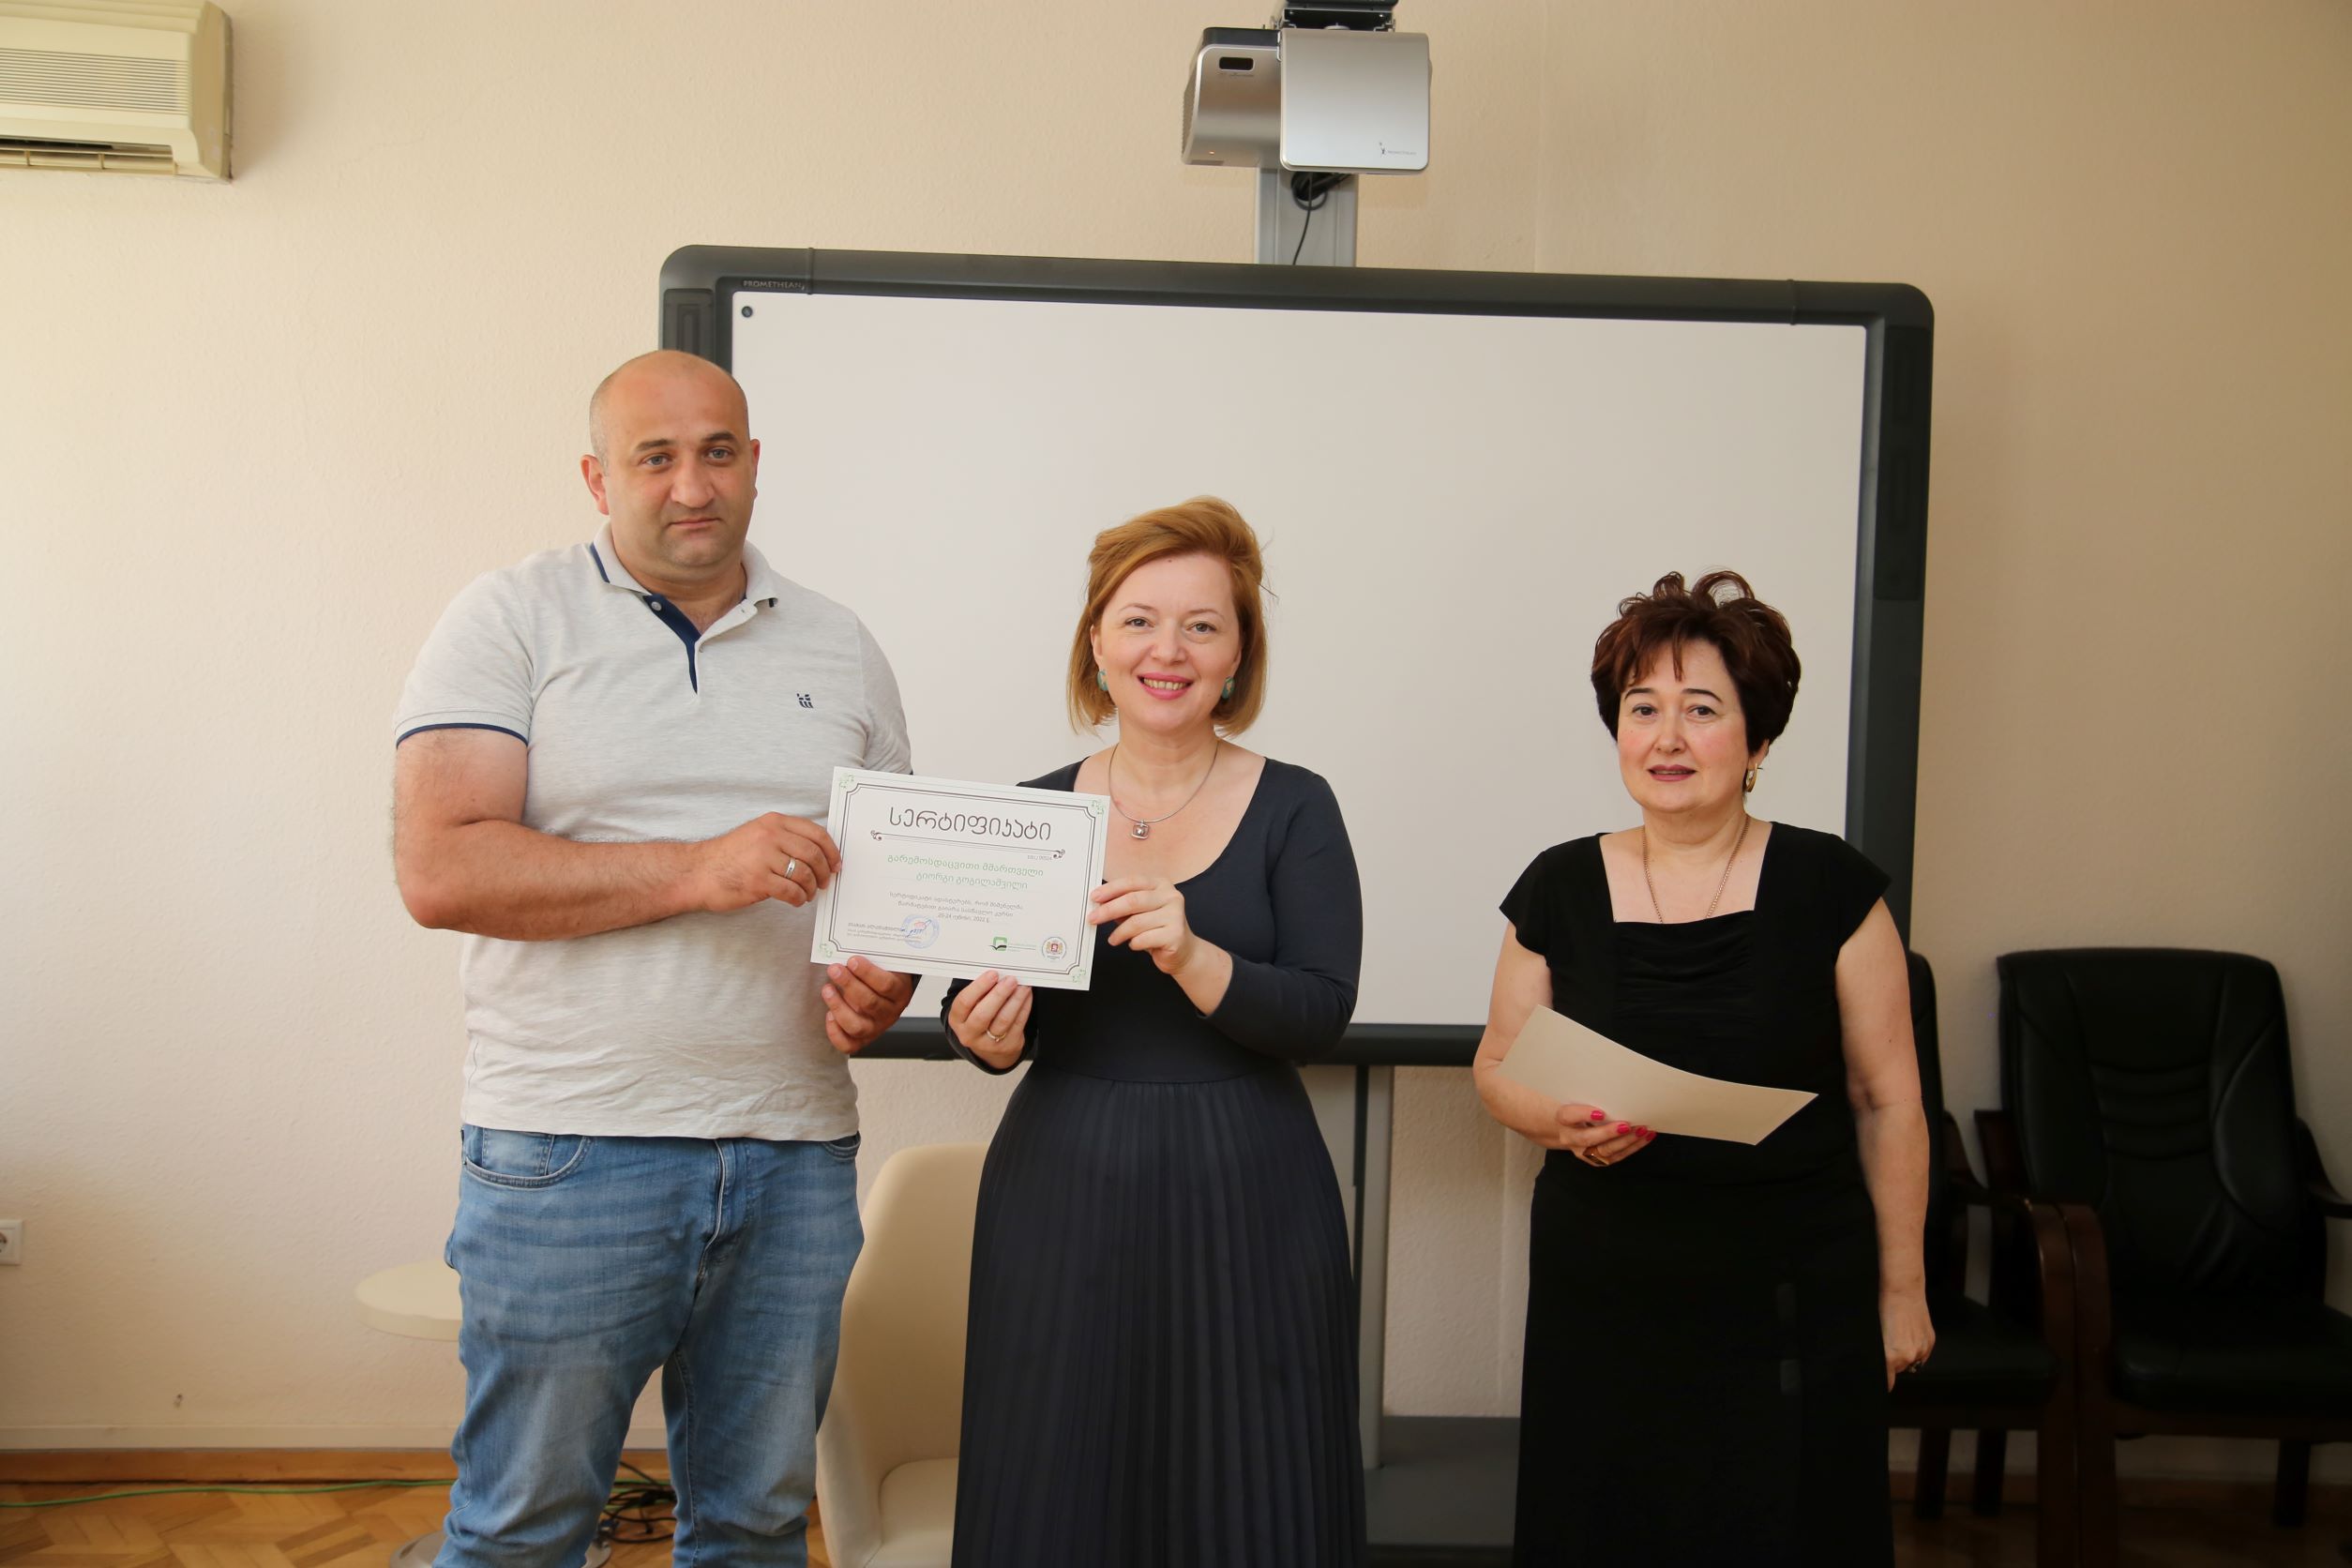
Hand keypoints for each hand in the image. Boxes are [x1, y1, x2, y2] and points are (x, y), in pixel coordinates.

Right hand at [694, 814, 840, 911]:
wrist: (697, 872)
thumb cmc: (729, 857)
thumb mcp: (757, 835)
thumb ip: (785, 838)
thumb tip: (818, 855)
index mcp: (773, 822)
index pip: (816, 832)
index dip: (832, 850)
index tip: (837, 863)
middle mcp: (770, 836)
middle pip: (814, 854)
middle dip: (825, 872)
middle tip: (825, 883)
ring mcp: (764, 858)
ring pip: (805, 874)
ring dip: (811, 888)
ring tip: (807, 894)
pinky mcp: (758, 880)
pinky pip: (792, 891)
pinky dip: (799, 899)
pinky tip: (795, 900)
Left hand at [822, 955, 914, 1054]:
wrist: (884, 994)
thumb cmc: (881, 974)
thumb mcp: (884, 963)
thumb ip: (873, 955)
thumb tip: (852, 942)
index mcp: (900, 992)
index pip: (886, 985)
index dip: (868, 973)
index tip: (852, 959)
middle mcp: (890, 1013)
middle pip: (870, 1003)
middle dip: (848, 984)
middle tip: (834, 969)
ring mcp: (876, 1028)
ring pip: (857, 1026)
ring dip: (838, 1007)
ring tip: (827, 989)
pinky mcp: (863, 1039)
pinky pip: (848, 1044)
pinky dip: (835, 1032)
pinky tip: (828, 1015)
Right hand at [947, 970, 1031, 1068]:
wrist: (988, 1046)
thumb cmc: (979, 1018)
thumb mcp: (972, 1006)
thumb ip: (980, 992)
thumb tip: (998, 975)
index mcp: (957, 1019)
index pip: (964, 1002)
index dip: (979, 987)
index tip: (992, 974)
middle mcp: (969, 1033)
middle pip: (983, 1014)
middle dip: (999, 994)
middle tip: (1010, 980)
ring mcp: (988, 1043)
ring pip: (1003, 1020)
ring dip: (1015, 1000)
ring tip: (1022, 986)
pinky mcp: (1007, 1045)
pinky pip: (1018, 1024)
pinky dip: (1024, 1007)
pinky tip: (1026, 996)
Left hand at [1088, 877, 1198, 975]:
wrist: (1183, 952)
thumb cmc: (1157, 929)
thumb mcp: (1140, 912)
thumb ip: (1123, 904)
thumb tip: (1099, 903)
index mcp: (1161, 884)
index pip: (1132, 881)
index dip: (1111, 889)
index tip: (1094, 897)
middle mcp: (1171, 896)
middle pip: (1133, 900)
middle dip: (1108, 910)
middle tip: (1092, 918)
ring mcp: (1175, 915)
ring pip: (1136, 922)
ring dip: (1119, 932)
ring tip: (1113, 939)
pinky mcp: (1175, 934)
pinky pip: (1144, 939)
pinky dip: (1133, 943)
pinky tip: (1134, 944)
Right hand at [1536, 1102, 1656, 1165]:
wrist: (1555, 1127)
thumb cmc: (1568, 1105)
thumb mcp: (1568, 1095)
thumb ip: (1583, 1090)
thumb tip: (1607, 1073)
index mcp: (1561, 1118)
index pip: (1567, 1116)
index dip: (1583, 1115)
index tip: (1600, 1112)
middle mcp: (1570, 1137)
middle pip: (1587, 1138)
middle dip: (1609, 1133)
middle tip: (1627, 1125)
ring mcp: (1582, 1149)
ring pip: (1603, 1151)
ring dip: (1626, 1142)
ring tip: (1642, 1130)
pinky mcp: (1594, 1157)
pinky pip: (1613, 1156)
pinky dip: (1632, 1147)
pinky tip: (1644, 1138)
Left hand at [1881, 1286, 1935, 1388]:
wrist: (1903, 1291)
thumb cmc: (1883, 1308)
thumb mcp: (1876, 1335)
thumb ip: (1880, 1354)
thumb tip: (1881, 1366)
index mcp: (1891, 1356)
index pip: (1887, 1381)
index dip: (1883, 1382)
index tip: (1879, 1384)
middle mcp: (1909, 1356)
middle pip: (1898, 1370)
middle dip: (1892, 1362)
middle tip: (1886, 1344)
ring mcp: (1922, 1349)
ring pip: (1911, 1362)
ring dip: (1905, 1356)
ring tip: (1898, 1336)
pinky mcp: (1931, 1341)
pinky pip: (1922, 1354)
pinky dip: (1916, 1349)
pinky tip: (1909, 1334)